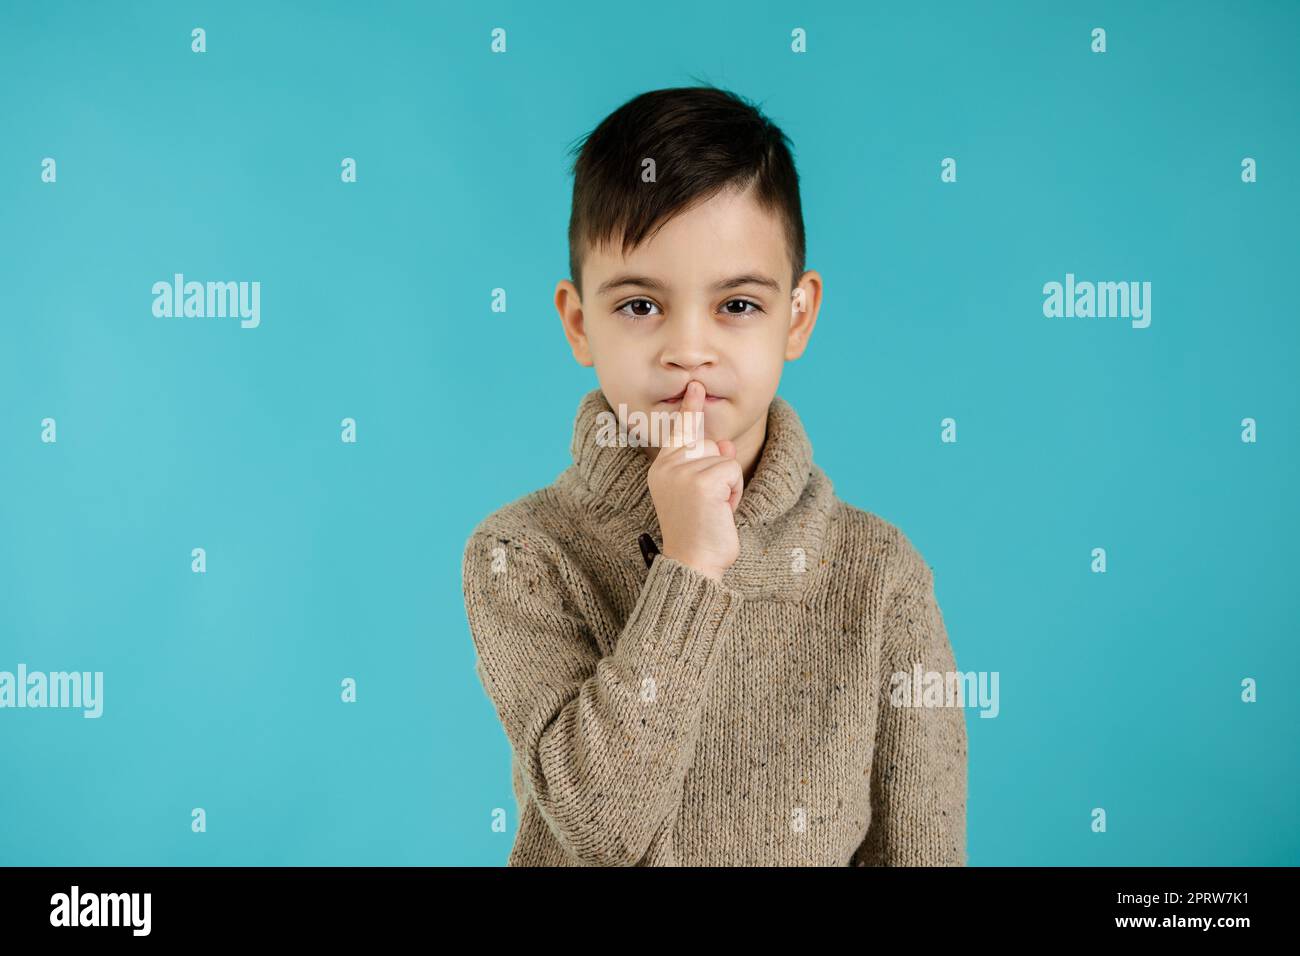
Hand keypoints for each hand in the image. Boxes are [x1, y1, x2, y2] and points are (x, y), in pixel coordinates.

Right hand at [646, 381, 743, 580]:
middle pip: (708, 443)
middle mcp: (667, 466)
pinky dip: (734, 492)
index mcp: (662, 468)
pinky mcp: (702, 481)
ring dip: (728, 484)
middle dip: (719, 470)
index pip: (680, 430)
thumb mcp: (702, 492)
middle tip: (709, 503)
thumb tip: (723, 443)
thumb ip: (709, 464)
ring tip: (713, 509)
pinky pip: (732, 470)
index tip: (696, 385)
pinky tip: (720, 510)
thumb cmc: (698, 531)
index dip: (690, 408)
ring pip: (723, 457)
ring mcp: (683, 472)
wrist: (693, 562)